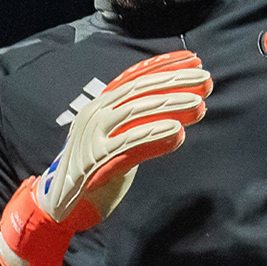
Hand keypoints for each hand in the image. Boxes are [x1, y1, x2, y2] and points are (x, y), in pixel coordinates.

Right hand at [0, 51, 210, 265]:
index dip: (165, 66)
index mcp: (101, 105)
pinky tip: (178, 132)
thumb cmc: (96, 171)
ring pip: (136, 111)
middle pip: (139, 89)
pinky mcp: (96, 161)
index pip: (136, 77)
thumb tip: (176, 108)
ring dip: (170, 105)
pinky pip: (129, 144)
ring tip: (199, 104)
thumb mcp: (119, 140)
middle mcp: (96, 113)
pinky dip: (154, 136)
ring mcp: (94, 136)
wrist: (60, 205)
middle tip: (206, 80)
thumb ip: (139, 123)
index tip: (194, 61)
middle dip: (175, 82)